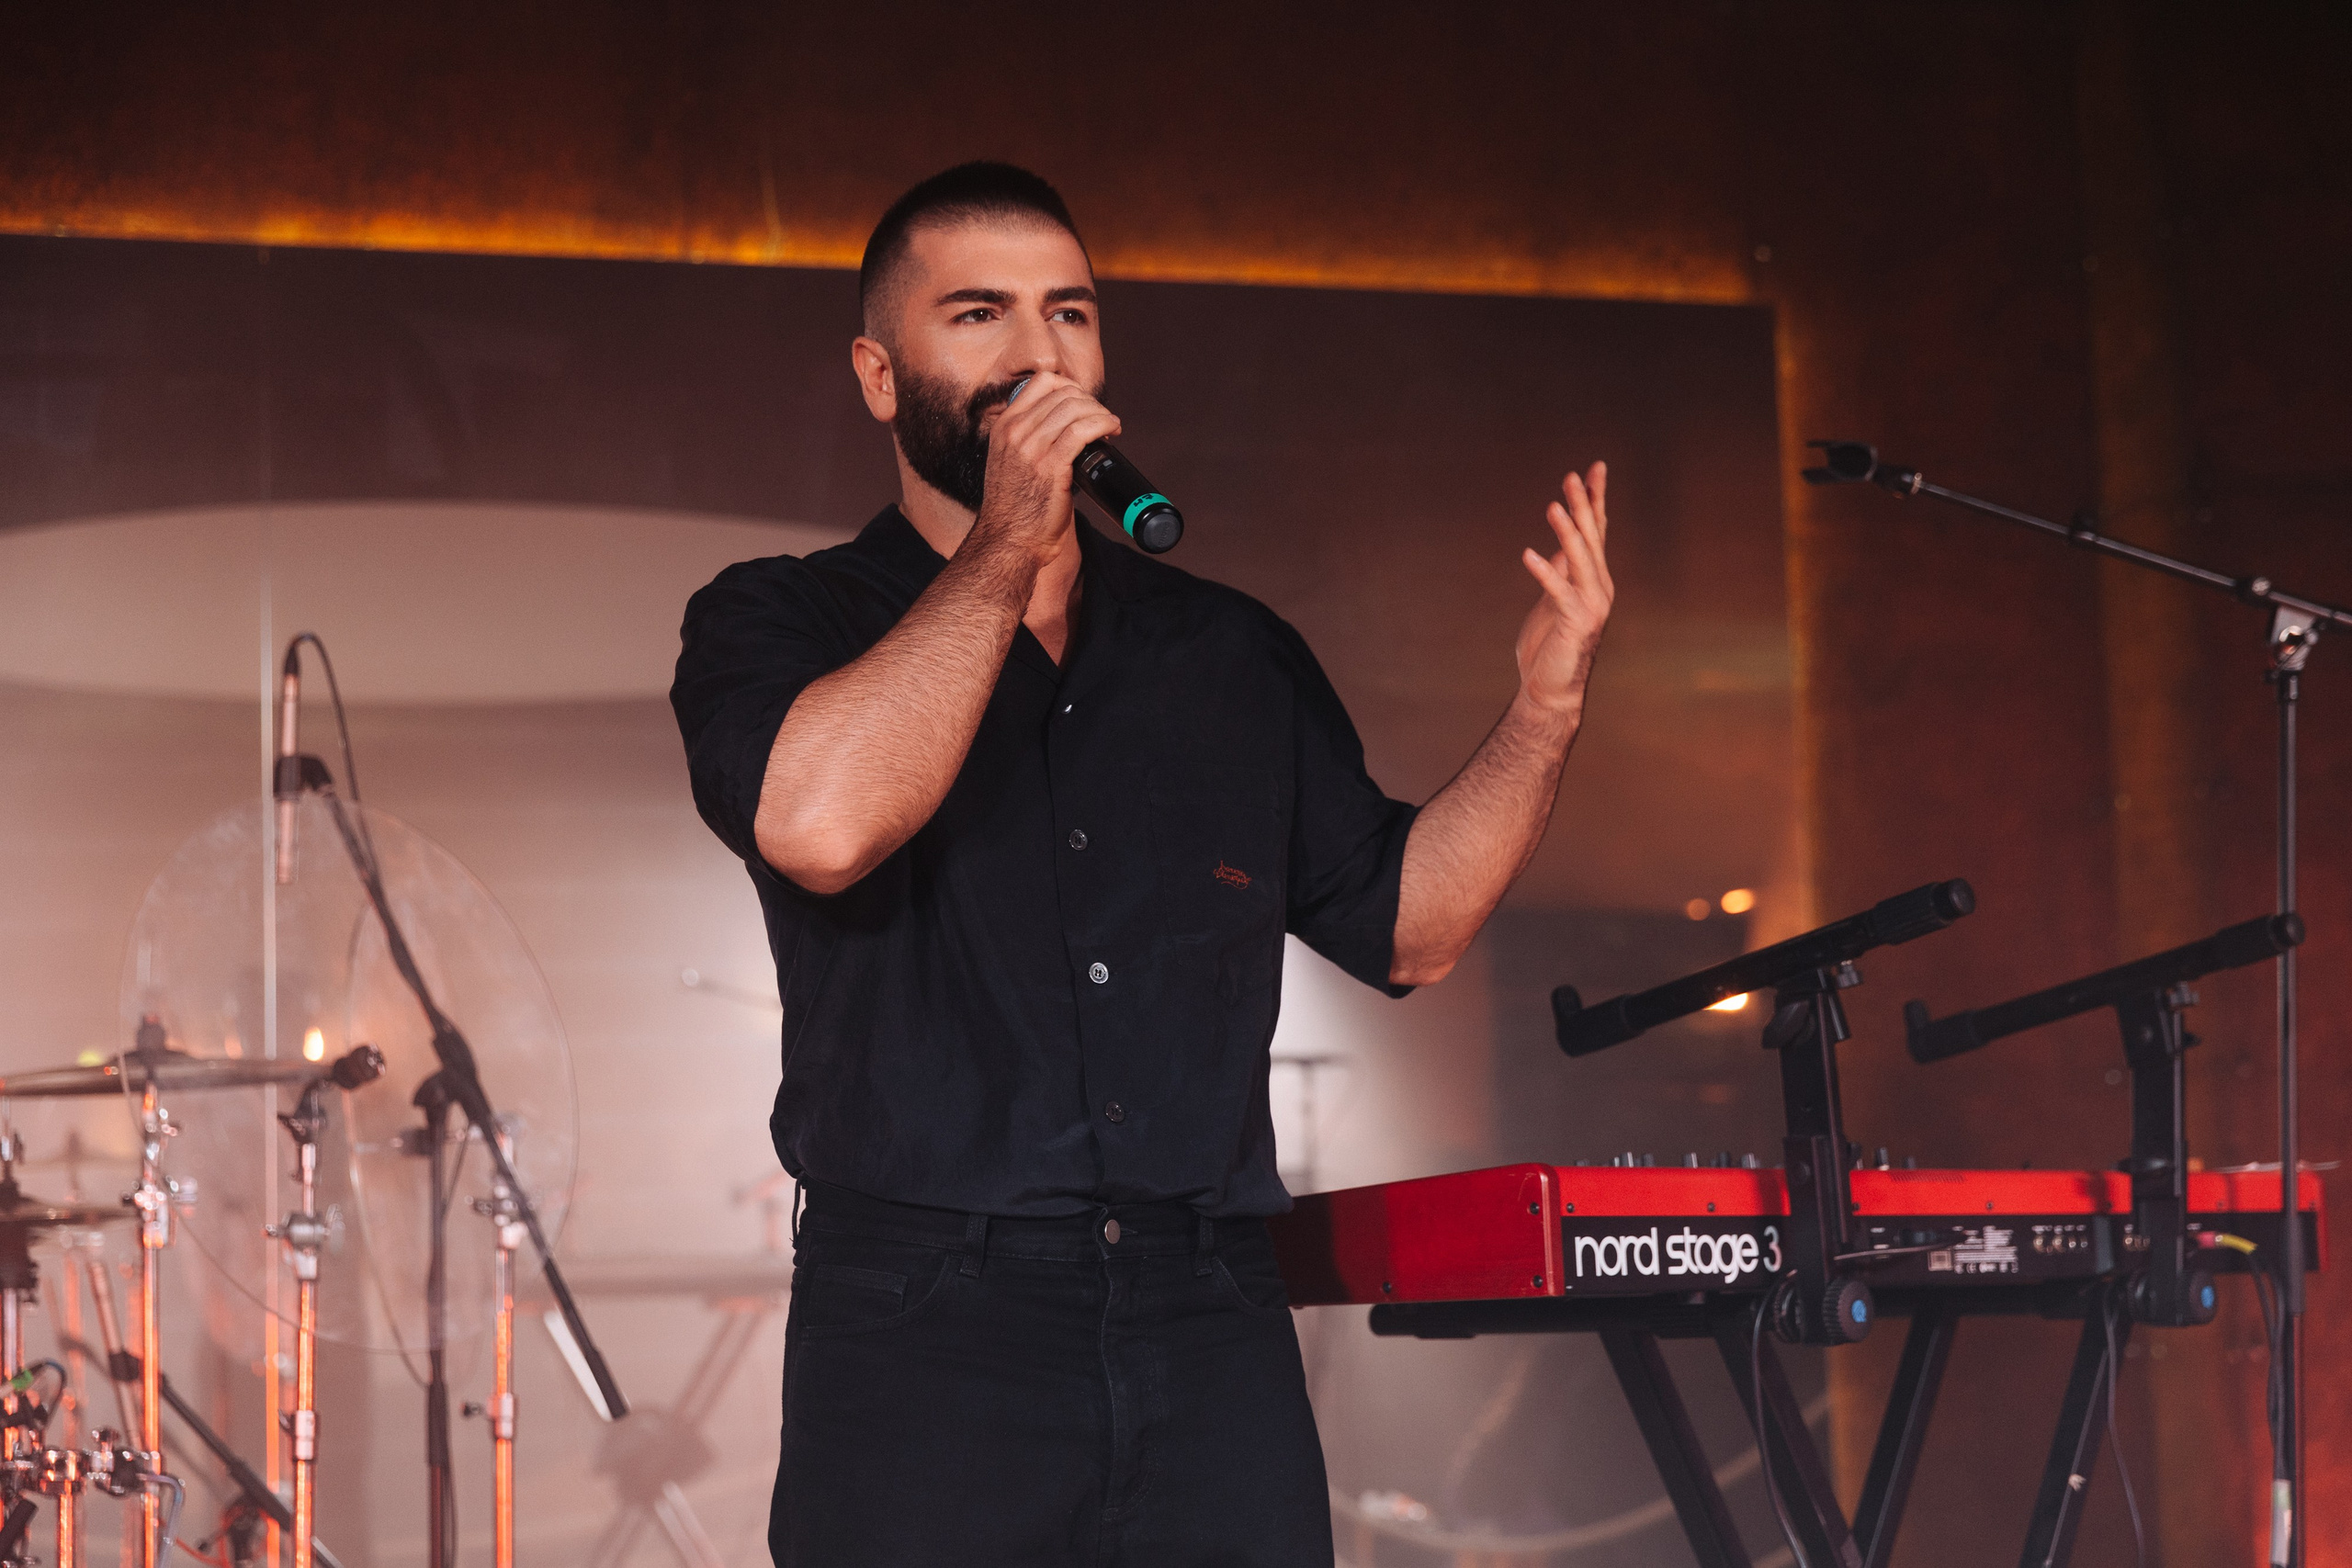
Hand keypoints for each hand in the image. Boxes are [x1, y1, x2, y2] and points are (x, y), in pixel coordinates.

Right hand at [972, 372, 1121, 562]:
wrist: (1007, 542)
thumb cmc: (1015, 511)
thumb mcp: (1010, 463)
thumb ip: (1029, 442)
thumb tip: (1067, 429)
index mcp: (1004, 428)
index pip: (1042, 382)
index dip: (1071, 387)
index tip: (1085, 405)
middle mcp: (1015, 432)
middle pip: (1063, 392)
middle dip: (1091, 402)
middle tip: (1103, 420)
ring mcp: (1031, 448)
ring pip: (1075, 407)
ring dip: (1100, 412)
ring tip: (1111, 427)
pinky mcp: (1051, 465)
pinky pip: (1082, 430)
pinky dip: (1103, 424)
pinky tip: (1112, 431)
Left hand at [1514, 462, 1613, 718]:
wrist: (1550, 690)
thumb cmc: (1550, 646)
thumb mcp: (1554, 600)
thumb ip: (1561, 572)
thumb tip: (1559, 546)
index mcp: (1594, 580)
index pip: (1597, 531)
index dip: (1594, 499)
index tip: (1593, 468)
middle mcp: (1599, 588)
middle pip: (1592, 538)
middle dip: (1583, 506)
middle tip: (1572, 476)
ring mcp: (1591, 605)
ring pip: (1581, 559)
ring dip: (1568, 531)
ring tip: (1554, 505)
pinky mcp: (1574, 623)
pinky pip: (1559, 591)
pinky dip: (1545, 572)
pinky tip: (1528, 553)